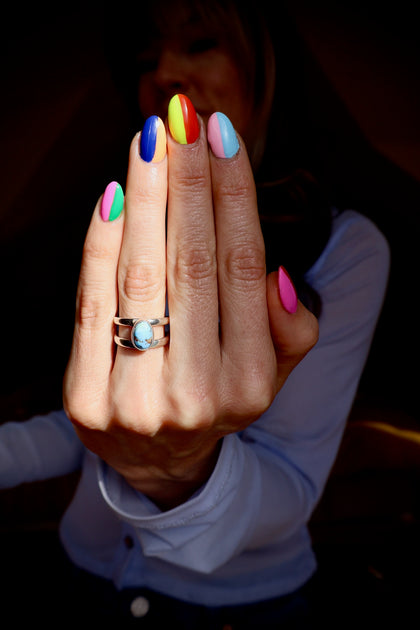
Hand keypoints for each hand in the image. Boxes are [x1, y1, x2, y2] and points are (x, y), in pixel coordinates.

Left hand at [63, 101, 317, 508]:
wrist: (155, 458)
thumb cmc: (216, 396)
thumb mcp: (270, 375)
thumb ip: (292, 331)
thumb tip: (277, 275)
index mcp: (252, 383)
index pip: (243, 269)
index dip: (235, 196)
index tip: (223, 138)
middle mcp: (199, 393)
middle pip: (193, 264)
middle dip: (189, 181)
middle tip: (184, 117)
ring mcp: (138, 400)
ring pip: (142, 276)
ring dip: (145, 198)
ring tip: (149, 139)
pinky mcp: (86, 398)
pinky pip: (91, 303)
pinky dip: (100, 243)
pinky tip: (113, 194)